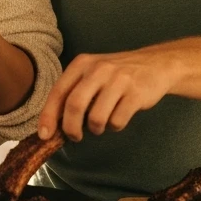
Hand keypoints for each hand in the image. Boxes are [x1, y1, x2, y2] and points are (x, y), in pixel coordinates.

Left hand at [37, 49, 174, 141]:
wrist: (155, 64)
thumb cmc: (117, 74)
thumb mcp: (92, 73)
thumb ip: (74, 92)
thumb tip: (53, 123)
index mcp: (82, 64)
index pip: (58, 92)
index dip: (48, 116)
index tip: (44, 134)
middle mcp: (98, 69)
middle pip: (74, 105)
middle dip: (71, 128)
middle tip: (75, 136)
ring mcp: (118, 80)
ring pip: (96, 118)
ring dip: (96, 128)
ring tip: (101, 123)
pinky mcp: (136, 93)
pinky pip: (117, 121)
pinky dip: (115, 126)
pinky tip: (119, 116)